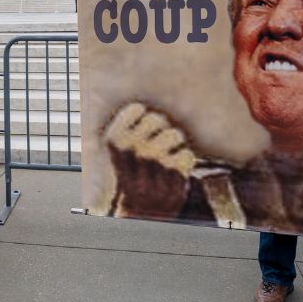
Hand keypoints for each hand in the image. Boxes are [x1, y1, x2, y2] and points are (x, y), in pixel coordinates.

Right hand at [104, 102, 195, 218]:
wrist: (140, 211)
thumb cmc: (134, 171)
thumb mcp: (122, 148)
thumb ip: (134, 124)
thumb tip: (160, 90)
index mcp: (115, 141)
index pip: (137, 108)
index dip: (142, 117)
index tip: (139, 131)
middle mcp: (133, 151)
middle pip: (159, 118)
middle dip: (161, 127)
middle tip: (157, 142)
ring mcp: (154, 165)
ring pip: (176, 134)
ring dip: (175, 144)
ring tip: (166, 156)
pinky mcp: (174, 178)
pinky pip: (188, 155)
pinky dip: (185, 161)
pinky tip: (174, 171)